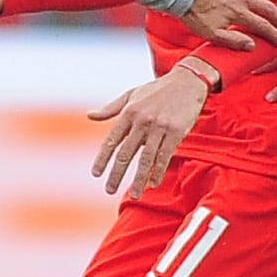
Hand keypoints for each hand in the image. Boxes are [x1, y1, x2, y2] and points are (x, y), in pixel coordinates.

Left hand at [90, 65, 209, 197]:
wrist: (187, 82)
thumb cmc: (156, 90)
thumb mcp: (131, 95)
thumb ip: (110, 108)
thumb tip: (89, 116)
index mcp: (129, 112)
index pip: (112, 140)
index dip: (103, 158)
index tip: (96, 173)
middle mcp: (142, 121)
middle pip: (126, 153)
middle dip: (117, 174)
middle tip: (109, 190)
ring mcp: (160, 127)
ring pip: (146, 158)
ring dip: (140, 179)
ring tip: (135, 194)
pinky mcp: (176, 132)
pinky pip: (165, 156)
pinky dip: (158, 171)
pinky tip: (153, 183)